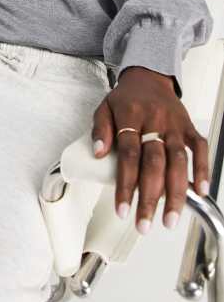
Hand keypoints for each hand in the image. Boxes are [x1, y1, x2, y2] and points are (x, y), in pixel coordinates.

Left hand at [91, 66, 209, 234]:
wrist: (149, 77)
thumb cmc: (125, 98)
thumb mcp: (104, 108)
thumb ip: (100, 129)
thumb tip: (98, 153)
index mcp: (130, 115)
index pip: (128, 155)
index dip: (126, 184)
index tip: (122, 209)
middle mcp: (154, 120)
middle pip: (154, 163)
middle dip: (150, 197)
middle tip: (144, 224)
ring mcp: (174, 125)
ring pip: (179, 161)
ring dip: (176, 193)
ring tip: (169, 219)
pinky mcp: (189, 127)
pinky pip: (199, 148)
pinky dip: (203, 170)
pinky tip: (200, 192)